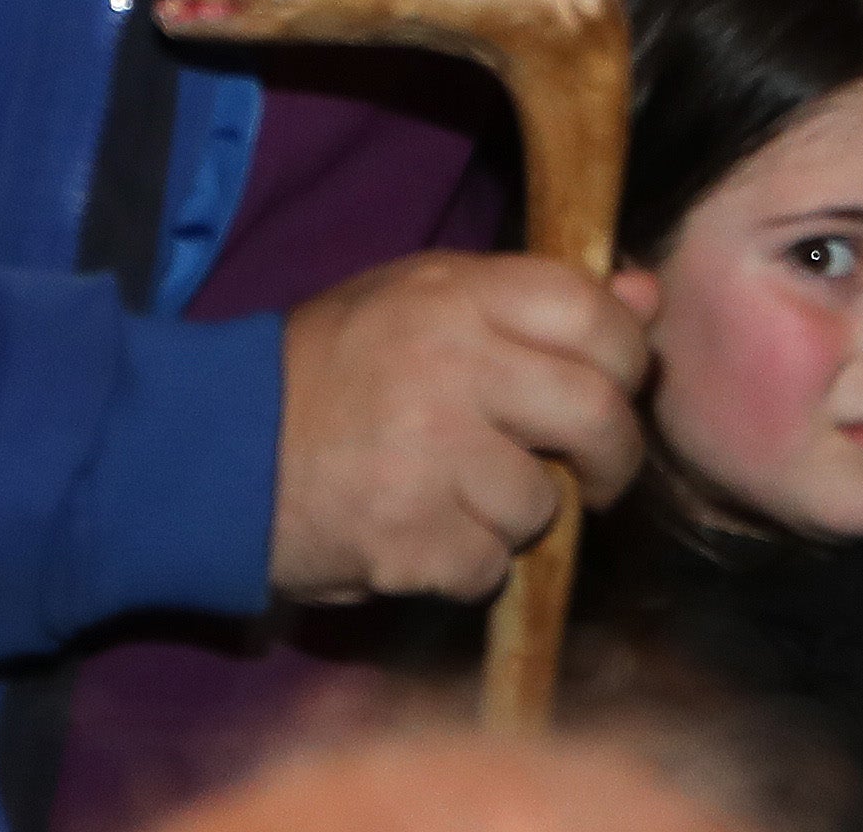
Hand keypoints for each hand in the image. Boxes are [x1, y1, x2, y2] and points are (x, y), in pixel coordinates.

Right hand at [265, 249, 650, 604]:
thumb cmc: (333, 368)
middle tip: (594, 474)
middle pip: (597, 414)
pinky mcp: (408, 541)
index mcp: (459, 295)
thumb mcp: (424, 301)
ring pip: (543, 504)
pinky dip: (468, 564)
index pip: (594, 314)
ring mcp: (430, 458)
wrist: (217, 449)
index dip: (625, 357)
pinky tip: (425, 534)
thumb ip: (534, 301)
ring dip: (519, 516)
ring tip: (464, 495)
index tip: (614, 385)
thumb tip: (645, 297)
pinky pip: (489, 566)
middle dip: (612, 457)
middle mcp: (453, 367)